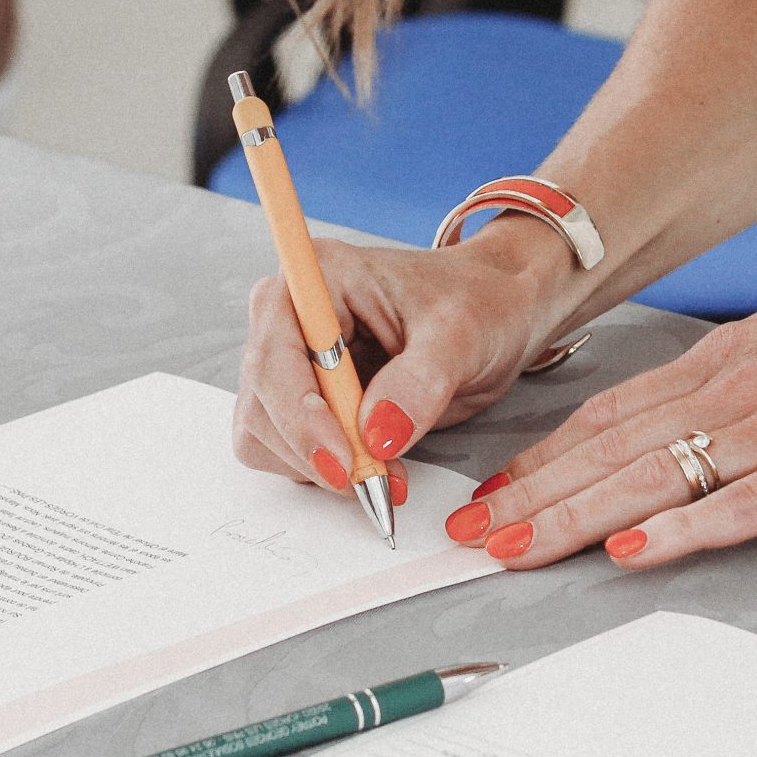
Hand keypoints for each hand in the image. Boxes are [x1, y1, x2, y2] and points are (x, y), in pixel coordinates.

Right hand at [232, 217, 577, 498]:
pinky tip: (372, 465)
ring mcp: (289, 359)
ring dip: (318, 468)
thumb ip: (419, 382)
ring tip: (386, 472)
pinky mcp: (300, 399)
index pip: (276, 354)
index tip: (343, 460)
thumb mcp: (461, 335)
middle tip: (378, 480)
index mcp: (321, 275)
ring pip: (265, 433)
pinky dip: (323, 471)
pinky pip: (284, 451)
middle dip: (316, 451)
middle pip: (263, 402)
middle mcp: (290, 314)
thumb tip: (376, 434)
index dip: (299, 414)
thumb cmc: (477, 304)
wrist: (493, 316)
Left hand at [445, 222, 756, 568]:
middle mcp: (730, 391)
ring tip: (518, 548)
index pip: (609, 414)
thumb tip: (686, 414)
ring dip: (576, 516)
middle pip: (610, 450)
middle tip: (470, 533)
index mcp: (722, 362)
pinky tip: (637, 549)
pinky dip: (683, 528)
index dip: (544, 456)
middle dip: (532, 496)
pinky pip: (741, 503)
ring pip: (653, 477)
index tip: (494, 489)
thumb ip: (735, 380)